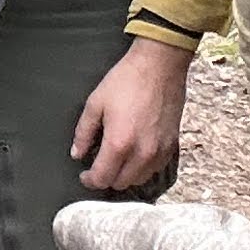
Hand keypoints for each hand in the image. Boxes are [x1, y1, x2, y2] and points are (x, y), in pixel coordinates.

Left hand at [71, 34, 193, 191]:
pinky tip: (135, 153)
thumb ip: (83, 132)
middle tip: (98, 164)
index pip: (102, 178)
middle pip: (120, 183)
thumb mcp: (95, 103)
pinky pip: (155, 169)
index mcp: (119, 143)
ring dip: (125, 174)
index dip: (89, 180)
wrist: (160, 65)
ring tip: (117, 159)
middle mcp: (141, 153)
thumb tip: (77, 153)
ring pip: (138, 179)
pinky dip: (142, 168)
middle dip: (106, 177)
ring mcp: (159, 151)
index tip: (84, 173)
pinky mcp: (172, 145)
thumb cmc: (126, 80)